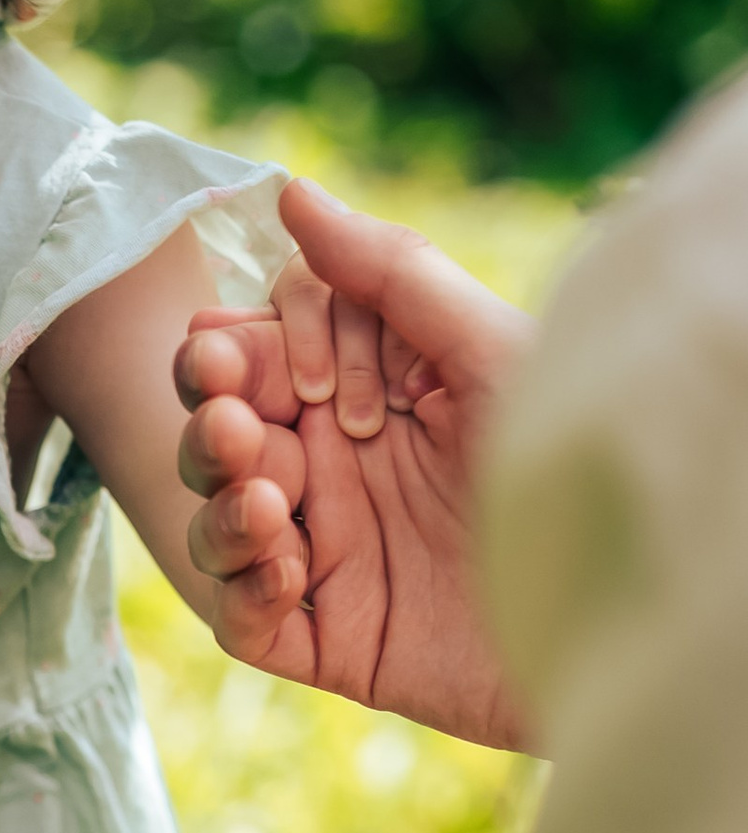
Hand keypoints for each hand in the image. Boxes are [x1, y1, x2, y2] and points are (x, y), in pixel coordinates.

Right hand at [174, 178, 540, 752]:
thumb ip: (390, 272)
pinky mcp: (331, 639)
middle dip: (211, 422)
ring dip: (216, 504)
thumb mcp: (488, 352)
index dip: (234, 352)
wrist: (622, 605)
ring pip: (215, 520)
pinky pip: (243, 618)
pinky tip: (288, 569)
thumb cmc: (572, 461)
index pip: (256, 356)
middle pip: (219, 431)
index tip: (248, 361)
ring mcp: (330, 554)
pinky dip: (240, 590)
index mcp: (369, 393)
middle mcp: (339, 468)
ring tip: (268, 501)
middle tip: (235, 426)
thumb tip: (291, 193)